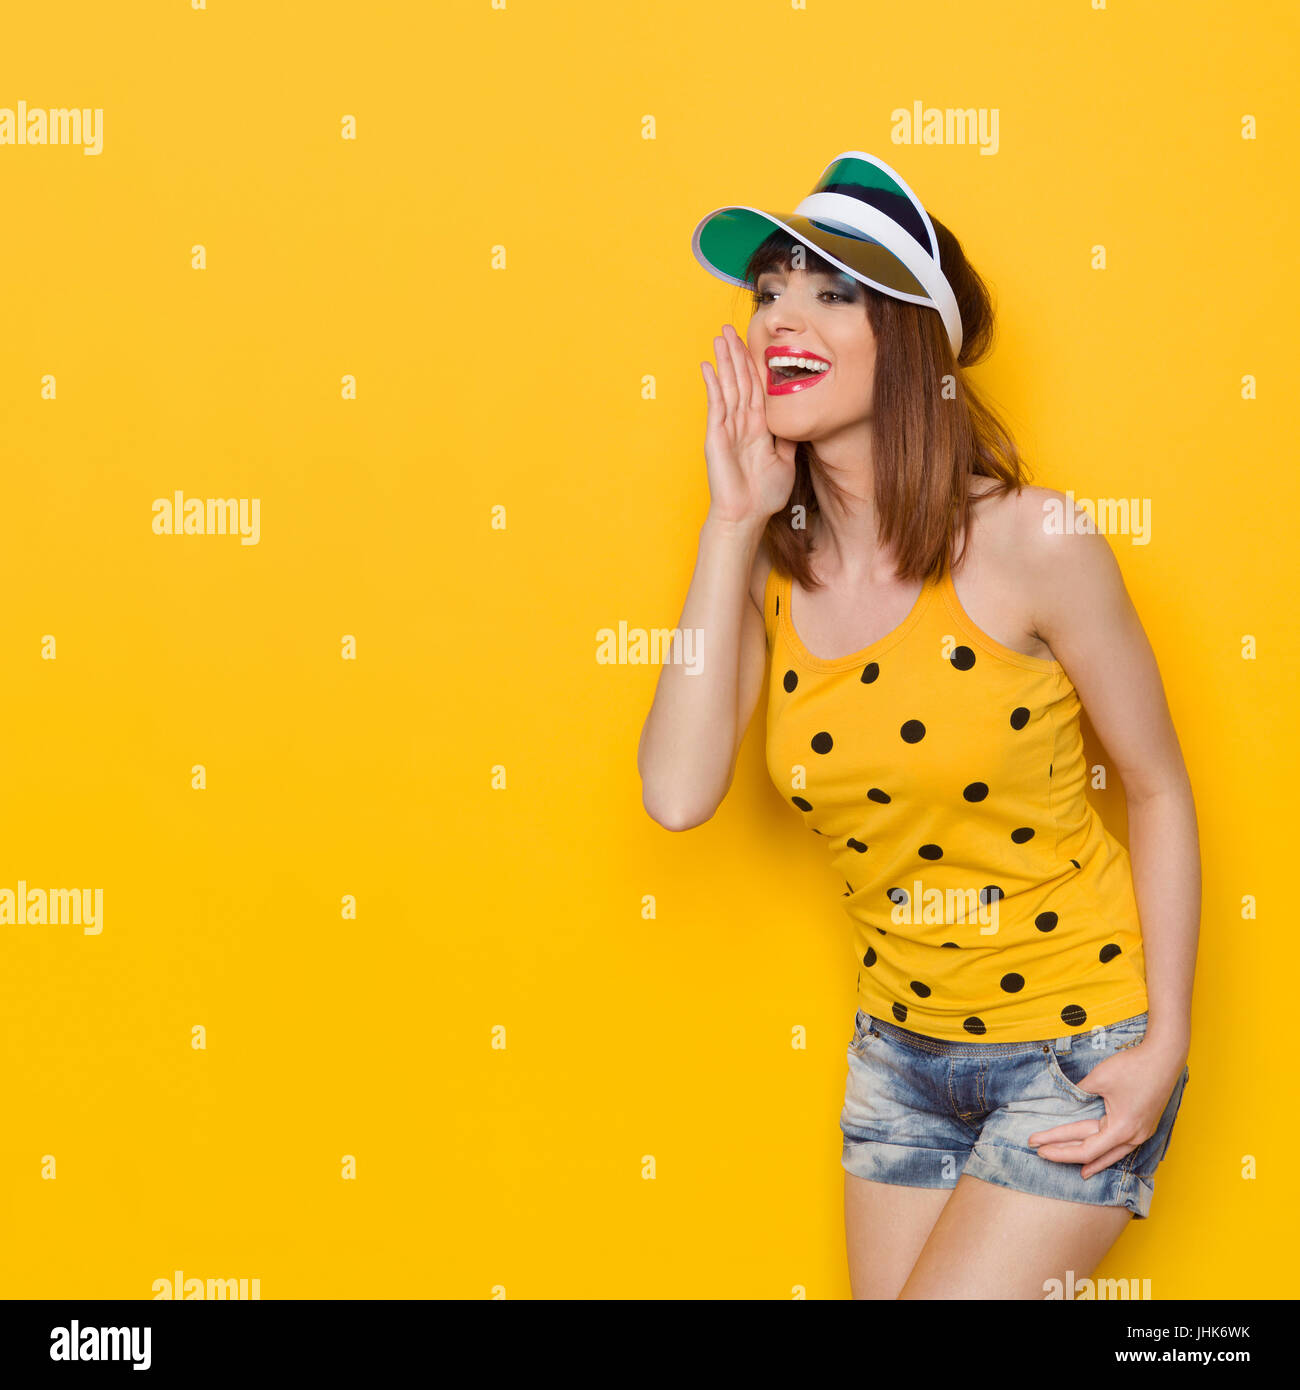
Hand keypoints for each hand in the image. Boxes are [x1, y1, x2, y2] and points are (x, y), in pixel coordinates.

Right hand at [700, 324, 797, 525]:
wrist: (747, 515)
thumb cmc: (764, 495)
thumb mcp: (786, 461)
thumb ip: (789, 438)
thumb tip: (799, 421)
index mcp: (759, 427)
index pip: (757, 388)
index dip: (755, 365)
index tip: (754, 344)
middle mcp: (743, 423)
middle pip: (740, 381)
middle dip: (736, 354)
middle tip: (730, 328)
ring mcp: (728, 427)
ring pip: (728, 386)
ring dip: (724, 361)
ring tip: (719, 337)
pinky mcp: (717, 435)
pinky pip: (715, 404)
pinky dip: (713, 384)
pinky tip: (708, 366)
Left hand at [1026, 1038, 1187, 1178]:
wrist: (1164, 1057)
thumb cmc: (1134, 1067)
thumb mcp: (1098, 1079)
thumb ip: (1079, 1094)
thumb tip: (1067, 1102)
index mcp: (1121, 1129)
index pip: (1084, 1149)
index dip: (1059, 1149)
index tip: (1037, 1146)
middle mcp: (1133, 1137)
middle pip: (1094, 1153)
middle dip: (1065, 1153)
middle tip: (1041, 1152)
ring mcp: (1141, 1133)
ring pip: (1110, 1153)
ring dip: (1090, 1160)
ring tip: (1077, 1170)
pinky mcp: (1144, 1126)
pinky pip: (1121, 1145)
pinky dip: (1107, 1151)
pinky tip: (1103, 1156)